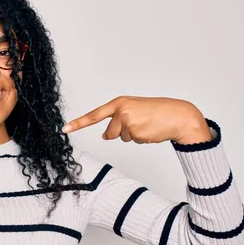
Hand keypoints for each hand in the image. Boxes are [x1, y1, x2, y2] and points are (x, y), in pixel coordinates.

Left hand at [62, 96, 211, 144]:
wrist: (178, 115)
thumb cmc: (158, 112)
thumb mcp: (135, 109)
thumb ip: (117, 119)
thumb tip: (105, 136)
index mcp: (119, 103)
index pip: (95, 115)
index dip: (79, 123)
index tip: (64, 129)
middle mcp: (121, 111)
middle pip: (110, 133)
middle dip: (122, 132)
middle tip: (139, 123)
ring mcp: (127, 122)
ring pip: (121, 138)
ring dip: (133, 135)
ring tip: (147, 125)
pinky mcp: (135, 132)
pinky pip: (132, 141)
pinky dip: (141, 139)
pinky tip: (151, 130)